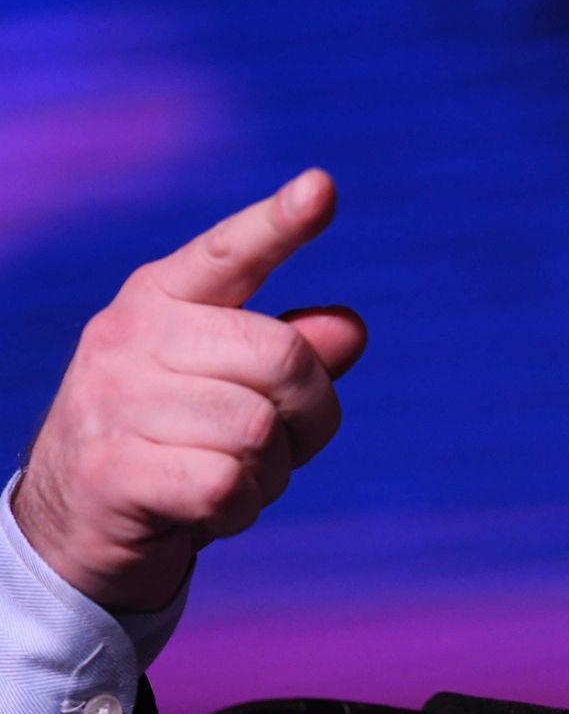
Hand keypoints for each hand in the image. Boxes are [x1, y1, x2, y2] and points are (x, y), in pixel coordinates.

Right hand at [11, 170, 365, 612]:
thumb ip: (293, 354)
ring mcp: (113, 401)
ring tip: (233, 477)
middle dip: (312, 415)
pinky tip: (211, 512)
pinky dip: (241, 510)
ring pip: (260, 432)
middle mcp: (131, 336)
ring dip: (272, 473)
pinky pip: (228, 486)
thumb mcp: (237, 387)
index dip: (280, 224)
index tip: (322, 187)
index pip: (230, 252)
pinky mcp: (112, 471)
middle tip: (282, 445)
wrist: (75, 525)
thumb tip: (349, 327)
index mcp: (164, 298)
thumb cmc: (178, 441)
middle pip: (284, 359)